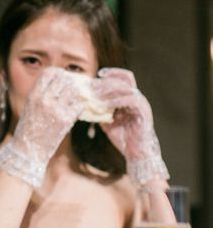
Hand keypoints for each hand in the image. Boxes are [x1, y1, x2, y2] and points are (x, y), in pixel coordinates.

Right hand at [0, 67, 87, 186]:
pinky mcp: (65, 121)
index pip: (49, 74)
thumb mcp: (29, 106)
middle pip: (63, 80)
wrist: (28, 150)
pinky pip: (78, 106)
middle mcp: (45, 100)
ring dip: (76, 93)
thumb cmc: (28, 128)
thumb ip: (40, 94)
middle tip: (73, 86)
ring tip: (76, 97)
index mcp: (34, 95)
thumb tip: (56, 82)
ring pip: (73, 92)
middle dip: (69, 82)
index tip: (62, 77)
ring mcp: (56, 110)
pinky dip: (80, 106)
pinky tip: (77, 109)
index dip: (57, 74)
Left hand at [93, 68, 168, 186]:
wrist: (136, 154)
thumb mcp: (106, 121)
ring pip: (126, 88)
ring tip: (94, 96)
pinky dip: (115, 100)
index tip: (98, 74)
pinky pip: (130, 99)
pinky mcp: (144, 112)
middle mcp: (137, 98)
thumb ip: (99, 110)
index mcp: (130, 98)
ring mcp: (142, 104)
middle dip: (106, 81)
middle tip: (91, 87)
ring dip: (109, 91)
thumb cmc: (123, 138)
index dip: (112, 73)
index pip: (123, 78)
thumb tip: (83, 103)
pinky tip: (104, 105)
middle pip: (124, 79)